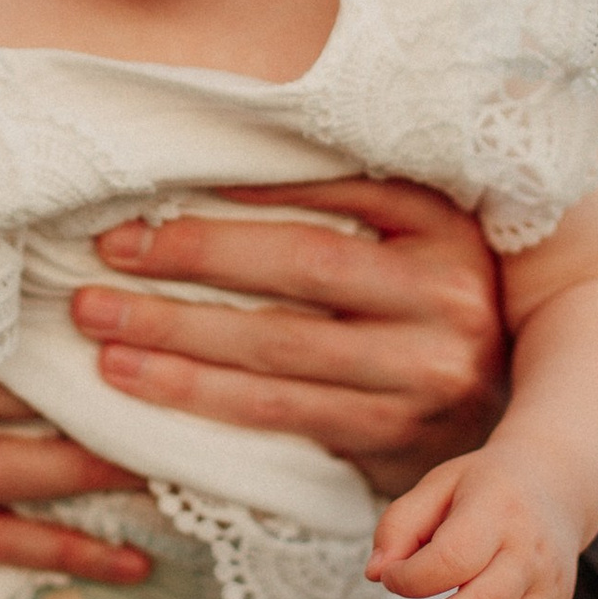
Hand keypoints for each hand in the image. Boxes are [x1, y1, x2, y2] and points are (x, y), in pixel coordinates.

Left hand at [71, 179, 507, 495]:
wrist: (496, 417)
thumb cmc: (423, 307)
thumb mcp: (413, 236)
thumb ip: (345, 197)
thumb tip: (217, 160)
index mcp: (446, 229)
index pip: (336, 193)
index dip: (240, 196)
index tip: (152, 200)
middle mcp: (446, 300)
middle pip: (301, 269)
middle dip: (193, 261)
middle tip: (106, 256)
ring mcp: (423, 376)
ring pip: (280, 353)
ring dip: (178, 340)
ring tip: (101, 327)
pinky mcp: (391, 438)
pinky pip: (281, 415)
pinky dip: (203, 398)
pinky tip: (144, 380)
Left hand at [368, 446, 578, 598]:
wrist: (557, 485)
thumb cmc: (483, 488)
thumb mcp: (439, 484)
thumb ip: (400, 524)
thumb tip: (375, 575)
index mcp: (497, 514)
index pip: (453, 557)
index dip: (411, 578)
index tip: (389, 579)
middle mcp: (529, 557)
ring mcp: (548, 593)